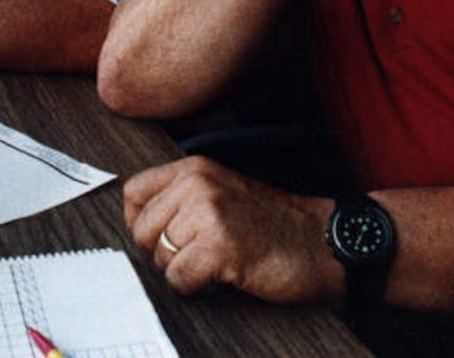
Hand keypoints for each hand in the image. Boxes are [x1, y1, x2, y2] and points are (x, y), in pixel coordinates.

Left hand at [124, 157, 337, 302]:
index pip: (133, 192)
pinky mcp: (218, 246)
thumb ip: (180, 196)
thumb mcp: (221, 190)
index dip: (141, 222)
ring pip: (160, 256)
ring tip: (216, 260)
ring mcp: (207, 214)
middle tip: (198, 252)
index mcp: (194, 168)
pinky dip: (195, 286)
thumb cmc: (274, 222)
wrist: (320, 239)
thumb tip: (138, 223)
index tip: (161, 234)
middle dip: (163, 250)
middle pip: (142, 230)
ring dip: (183, 268)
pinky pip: (179, 278)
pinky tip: (222, 273)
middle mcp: (196, 185)